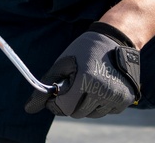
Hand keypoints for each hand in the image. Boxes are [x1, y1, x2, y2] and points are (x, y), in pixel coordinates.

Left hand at [24, 22, 140, 117]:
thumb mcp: (62, 63)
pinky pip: (105, 111)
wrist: (115, 39)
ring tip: (86, 84)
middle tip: (72, 85)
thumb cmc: (84, 49)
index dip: (55, 102)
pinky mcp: (126, 100)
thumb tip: (29, 109)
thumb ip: (46, 86)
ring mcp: (117, 98)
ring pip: (91, 114)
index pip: (64, 108)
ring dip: (84, 104)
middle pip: (77, 113)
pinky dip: (98, 103)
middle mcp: (104, 92)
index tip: (55, 94)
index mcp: (87, 81)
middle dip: (69, 102)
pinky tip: (100, 86)